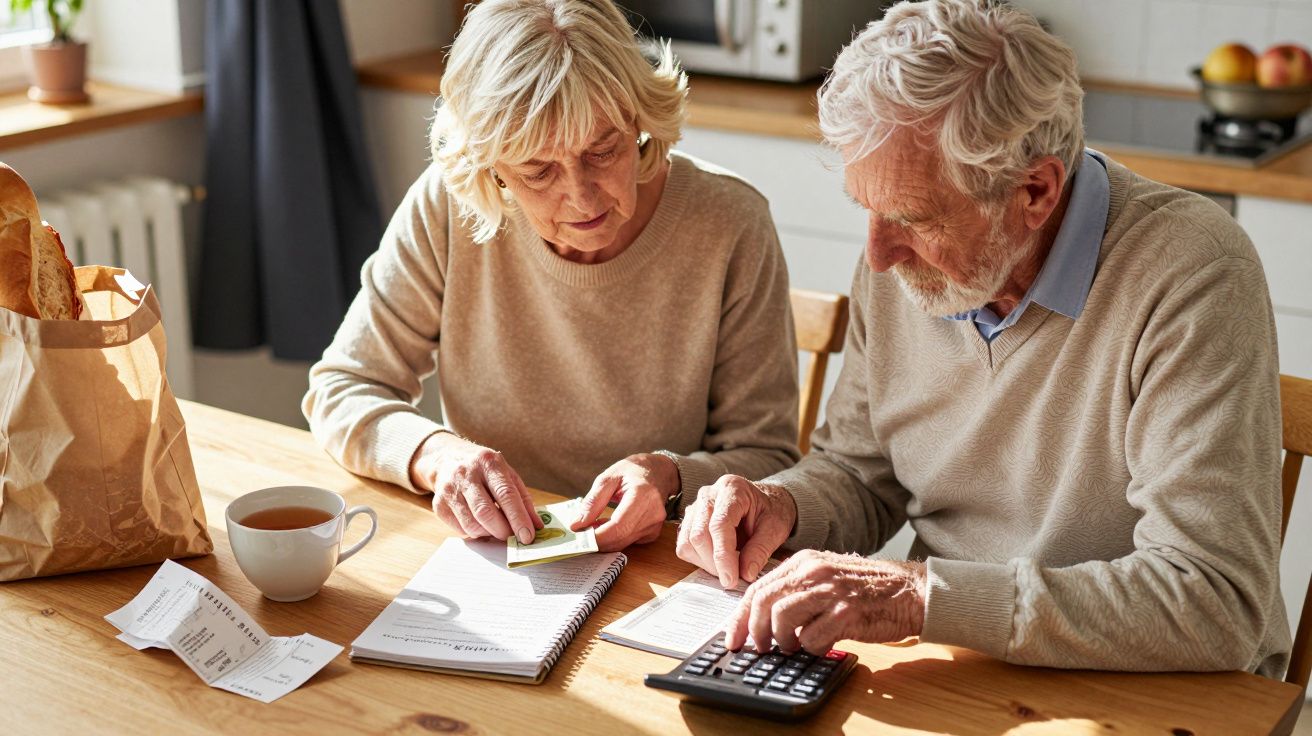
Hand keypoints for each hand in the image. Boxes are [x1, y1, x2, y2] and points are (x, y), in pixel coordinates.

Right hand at [409, 432, 541, 544]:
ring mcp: (450, 489)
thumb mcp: (507, 475)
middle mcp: (466, 474)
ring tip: (497, 529)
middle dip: (503, 530)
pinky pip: (460, 529)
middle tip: (513, 538)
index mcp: (489, 463)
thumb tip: (536, 526)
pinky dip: (474, 533)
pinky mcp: (439, 504)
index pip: (506, 494)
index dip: (518, 518)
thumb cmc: (484, 470)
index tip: (527, 536)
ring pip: (471, 524)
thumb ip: (524, 500)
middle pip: (485, 511)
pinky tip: (480, 525)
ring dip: (489, 534)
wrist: (448, 459)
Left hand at [570, 453, 677, 550]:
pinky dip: (614, 537)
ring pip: (623, 543)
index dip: (597, 537)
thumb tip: (577, 524)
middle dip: (597, 540)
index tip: (578, 536)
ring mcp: (655, 525)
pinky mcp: (652, 533)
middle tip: (580, 531)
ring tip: (593, 524)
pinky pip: (628, 541)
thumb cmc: (634, 470)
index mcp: (643, 496)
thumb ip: (593, 502)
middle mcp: (653, 514)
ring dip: (604, 539)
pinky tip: (607, 524)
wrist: (659, 471)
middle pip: (620, 539)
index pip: (618, 527)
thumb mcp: (608, 478)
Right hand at [675, 475, 796, 589]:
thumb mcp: (776, 528)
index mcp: (732, 489)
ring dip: (706, 563)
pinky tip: (718, 561)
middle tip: (733, 578)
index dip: (723, 555)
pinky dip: (699, 560)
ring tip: (728, 568)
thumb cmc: (772, 511)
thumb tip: (745, 574)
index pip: (719, 525)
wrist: (767, 502)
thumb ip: (761, 550)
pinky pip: (685, 545)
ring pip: (688, 542)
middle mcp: (708, 494)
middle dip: (715, 563)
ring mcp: (695, 507)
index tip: (731, 579)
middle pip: (699, 534)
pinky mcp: (690, 520)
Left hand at [724, 550, 926, 653]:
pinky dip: (811, 648)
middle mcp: (814, 571)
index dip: (740, 616)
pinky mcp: (847, 613)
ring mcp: (830, 591)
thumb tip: (763, 616)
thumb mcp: (827, 574)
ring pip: (782, 619)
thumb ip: (797, 587)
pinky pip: (812, 638)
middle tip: (759, 647)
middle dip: (755, 631)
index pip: (758, 587)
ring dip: (782, 641)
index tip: (733, 637)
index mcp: (805, 561)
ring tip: (794, 646)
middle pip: (764, 602)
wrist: (910, 591)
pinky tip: (820, 644)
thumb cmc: (868, 588)